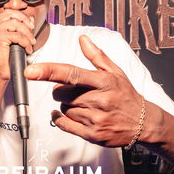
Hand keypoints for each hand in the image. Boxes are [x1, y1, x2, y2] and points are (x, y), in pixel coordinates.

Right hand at [0, 10, 35, 80]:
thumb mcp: (15, 40)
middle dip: (25, 23)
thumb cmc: (7, 59)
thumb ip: (21, 28)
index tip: (30, 26)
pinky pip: (17, 36)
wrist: (0, 74)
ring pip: (15, 24)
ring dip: (27, 34)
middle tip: (32, 35)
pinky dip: (25, 42)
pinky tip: (27, 49)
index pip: (9, 12)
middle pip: (12, 15)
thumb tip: (30, 18)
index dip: (22, 17)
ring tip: (30, 44)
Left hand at [24, 35, 144, 146]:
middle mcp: (100, 100)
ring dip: (68, 105)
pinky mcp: (92, 135)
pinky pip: (65, 125)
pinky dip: (60, 119)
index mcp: (104, 81)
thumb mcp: (115, 72)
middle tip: (77, 91)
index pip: (71, 73)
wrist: (143, 123)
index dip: (49, 71)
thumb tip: (82, 39)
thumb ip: (97, 56)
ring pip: (64, 108)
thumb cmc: (126, 95)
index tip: (31, 71)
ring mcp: (96, 119)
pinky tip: (67, 114)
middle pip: (62, 93)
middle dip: (63, 91)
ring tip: (84, 105)